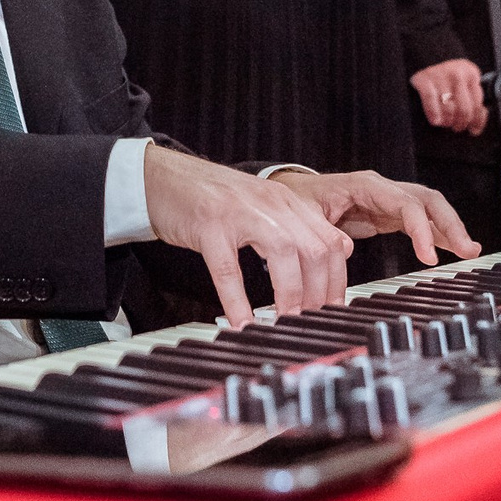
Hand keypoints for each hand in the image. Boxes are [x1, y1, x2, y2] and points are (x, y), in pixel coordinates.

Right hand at [142, 150, 355, 327]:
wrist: (163, 177)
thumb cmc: (209, 197)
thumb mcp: (260, 206)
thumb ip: (294, 227)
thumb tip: (331, 256)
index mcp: (286, 201)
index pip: (331, 242)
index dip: (337, 281)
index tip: (332, 309)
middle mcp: (271, 203)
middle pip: (315, 250)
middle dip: (319, 293)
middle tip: (311, 321)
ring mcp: (240, 213)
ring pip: (284, 254)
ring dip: (290, 296)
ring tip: (284, 322)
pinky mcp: (209, 226)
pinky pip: (230, 270)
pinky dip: (238, 301)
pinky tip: (241, 321)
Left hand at [269, 169, 478, 264]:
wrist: (292, 194)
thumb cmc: (298, 200)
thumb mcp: (304, 215)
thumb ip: (324, 231)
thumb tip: (346, 249)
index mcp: (365, 185)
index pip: (404, 203)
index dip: (420, 228)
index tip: (429, 256)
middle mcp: (383, 189)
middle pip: (427, 200)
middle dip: (449, 224)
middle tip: (466, 250)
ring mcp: (389, 201)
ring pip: (429, 209)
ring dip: (450, 228)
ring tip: (469, 251)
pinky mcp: (389, 214)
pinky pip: (421, 221)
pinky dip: (438, 234)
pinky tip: (453, 248)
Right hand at [411, 58, 487, 134]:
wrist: (427, 57)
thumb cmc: (448, 76)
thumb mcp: (466, 82)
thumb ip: (473, 99)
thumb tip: (476, 125)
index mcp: (471, 74)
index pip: (478, 104)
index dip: (476, 121)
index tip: (473, 129)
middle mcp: (457, 74)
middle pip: (464, 109)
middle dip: (461, 123)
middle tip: (457, 127)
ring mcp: (440, 76)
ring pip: (448, 109)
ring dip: (448, 122)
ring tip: (446, 123)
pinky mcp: (424, 80)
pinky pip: (431, 101)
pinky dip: (434, 114)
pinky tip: (436, 121)